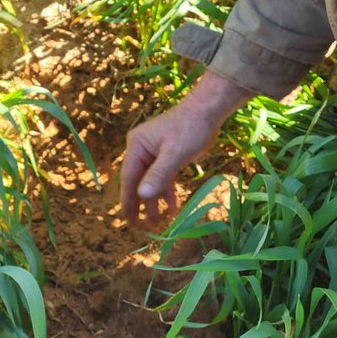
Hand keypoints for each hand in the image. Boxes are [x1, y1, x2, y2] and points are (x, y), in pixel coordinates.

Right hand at [120, 72, 252, 226]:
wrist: (208, 110)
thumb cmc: (190, 129)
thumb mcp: (174, 153)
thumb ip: (158, 175)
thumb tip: (142, 196)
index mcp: (137, 146)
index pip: (129, 178)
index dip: (128, 200)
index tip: (128, 220)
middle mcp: (141, 149)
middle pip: (137, 181)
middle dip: (139, 204)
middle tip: (139, 227)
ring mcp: (153, 153)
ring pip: (150, 182)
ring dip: (154, 201)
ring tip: (157, 222)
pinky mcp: (167, 155)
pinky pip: (163, 177)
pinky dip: (167, 192)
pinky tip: (173, 207)